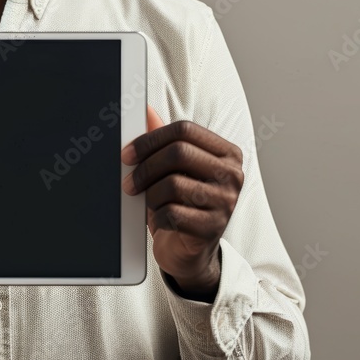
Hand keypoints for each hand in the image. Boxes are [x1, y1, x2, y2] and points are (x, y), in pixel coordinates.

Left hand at [121, 105, 243, 299]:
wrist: (189, 252)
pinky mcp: (212, 229)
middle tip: (128, 182)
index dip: (149, 139)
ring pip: (172, 184)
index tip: (127, 154)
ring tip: (146, 203)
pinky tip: (159, 220)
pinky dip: (156, 216)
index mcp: (226, 153)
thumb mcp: (172, 170)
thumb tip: (144, 108)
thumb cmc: (181, 205)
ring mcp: (226, 203)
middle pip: (178, 153)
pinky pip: (171, 213)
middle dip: (145, 167)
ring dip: (149, 195)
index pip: (184, 129)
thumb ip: (162, 140)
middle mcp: (232, 175)